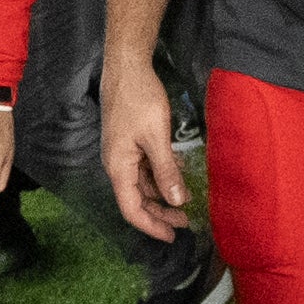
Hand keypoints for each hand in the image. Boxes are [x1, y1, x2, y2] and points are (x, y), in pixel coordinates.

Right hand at [100, 58, 191, 240]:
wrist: (126, 66)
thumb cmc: (139, 99)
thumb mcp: (156, 136)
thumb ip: (166, 170)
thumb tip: (177, 202)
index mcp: (118, 167)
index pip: (132, 209)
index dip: (152, 226)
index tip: (173, 236)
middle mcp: (117, 164)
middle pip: (136, 199)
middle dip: (160, 213)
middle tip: (185, 222)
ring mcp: (122, 152)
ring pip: (141, 184)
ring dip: (161, 195)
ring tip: (185, 202)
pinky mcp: (129, 141)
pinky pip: (144, 168)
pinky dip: (160, 176)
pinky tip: (177, 177)